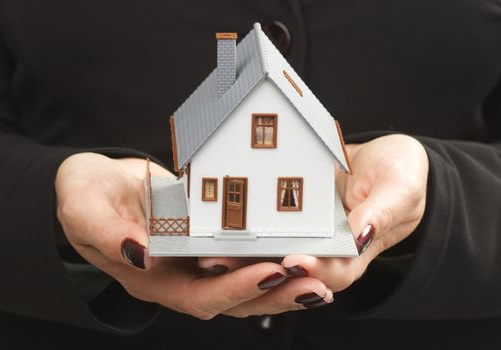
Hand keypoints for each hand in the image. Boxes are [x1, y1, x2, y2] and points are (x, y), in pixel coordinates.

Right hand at [55, 153, 332, 318]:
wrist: (93, 185)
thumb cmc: (85, 196)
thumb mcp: (86, 209)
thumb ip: (108, 234)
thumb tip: (138, 254)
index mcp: (151, 278)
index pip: (199, 295)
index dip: (235, 289)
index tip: (271, 272)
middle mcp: (178, 277)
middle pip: (232, 298)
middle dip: (274, 294)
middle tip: (315, 284)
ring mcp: (193, 262)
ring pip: (243, 282)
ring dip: (281, 283)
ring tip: (321, 276)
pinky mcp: (205, 242)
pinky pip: (241, 256)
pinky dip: (270, 256)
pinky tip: (298, 249)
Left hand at [199, 134, 428, 295]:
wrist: (382, 159)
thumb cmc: (400, 174)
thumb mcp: (401, 188)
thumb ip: (383, 212)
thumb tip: (361, 236)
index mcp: (356, 252)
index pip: (334, 271)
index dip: (314, 271)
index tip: (293, 260)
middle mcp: (325, 249)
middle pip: (291, 269)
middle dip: (259, 270)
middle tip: (228, 261)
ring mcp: (305, 232)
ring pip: (270, 251)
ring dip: (242, 254)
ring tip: (211, 249)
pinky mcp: (288, 214)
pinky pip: (265, 224)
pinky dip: (244, 226)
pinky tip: (218, 220)